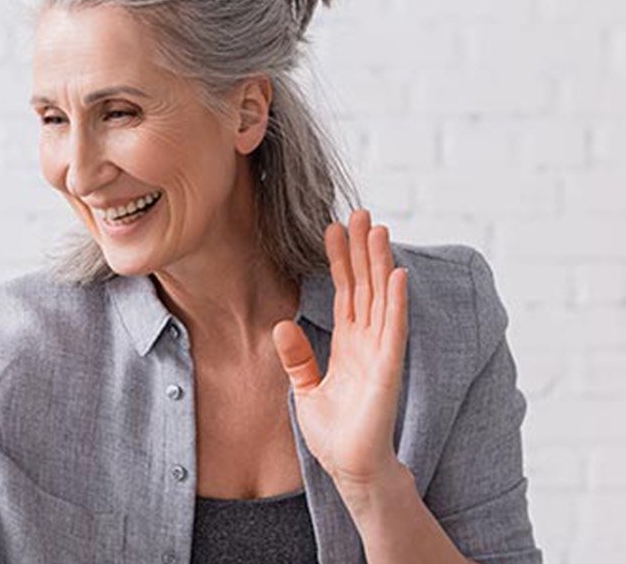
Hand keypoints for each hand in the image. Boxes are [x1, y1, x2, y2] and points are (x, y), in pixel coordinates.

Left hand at [271, 209, 409, 491]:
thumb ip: (297, 358)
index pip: (345, 293)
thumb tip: (281, 325)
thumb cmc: (335, 432)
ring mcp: (381, 352)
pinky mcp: (389, 368)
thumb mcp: (305, 389)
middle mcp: (368, 342)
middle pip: (366, 286)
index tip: (332, 228)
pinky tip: (397, 274)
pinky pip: (394, 328)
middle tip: (359, 212)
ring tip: (378, 228)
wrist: (350, 466)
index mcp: (348, 344)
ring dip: (380, 263)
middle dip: (362, 250)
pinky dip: (396, 301)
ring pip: (382, 297)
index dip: (340, 261)